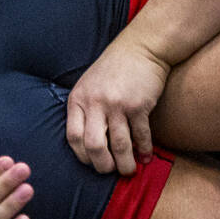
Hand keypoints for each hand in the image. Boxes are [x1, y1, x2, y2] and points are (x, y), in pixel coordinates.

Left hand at [66, 40, 169, 174]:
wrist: (141, 47)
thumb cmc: (113, 69)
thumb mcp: (88, 85)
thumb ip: (84, 110)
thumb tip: (86, 146)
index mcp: (78, 100)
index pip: (73, 137)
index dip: (82, 156)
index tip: (92, 162)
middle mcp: (95, 103)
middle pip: (93, 146)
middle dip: (102, 165)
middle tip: (110, 171)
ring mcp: (117, 105)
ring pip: (119, 146)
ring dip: (125, 164)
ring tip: (129, 170)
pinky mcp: (139, 106)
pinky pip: (141, 136)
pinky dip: (145, 150)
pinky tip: (146, 157)